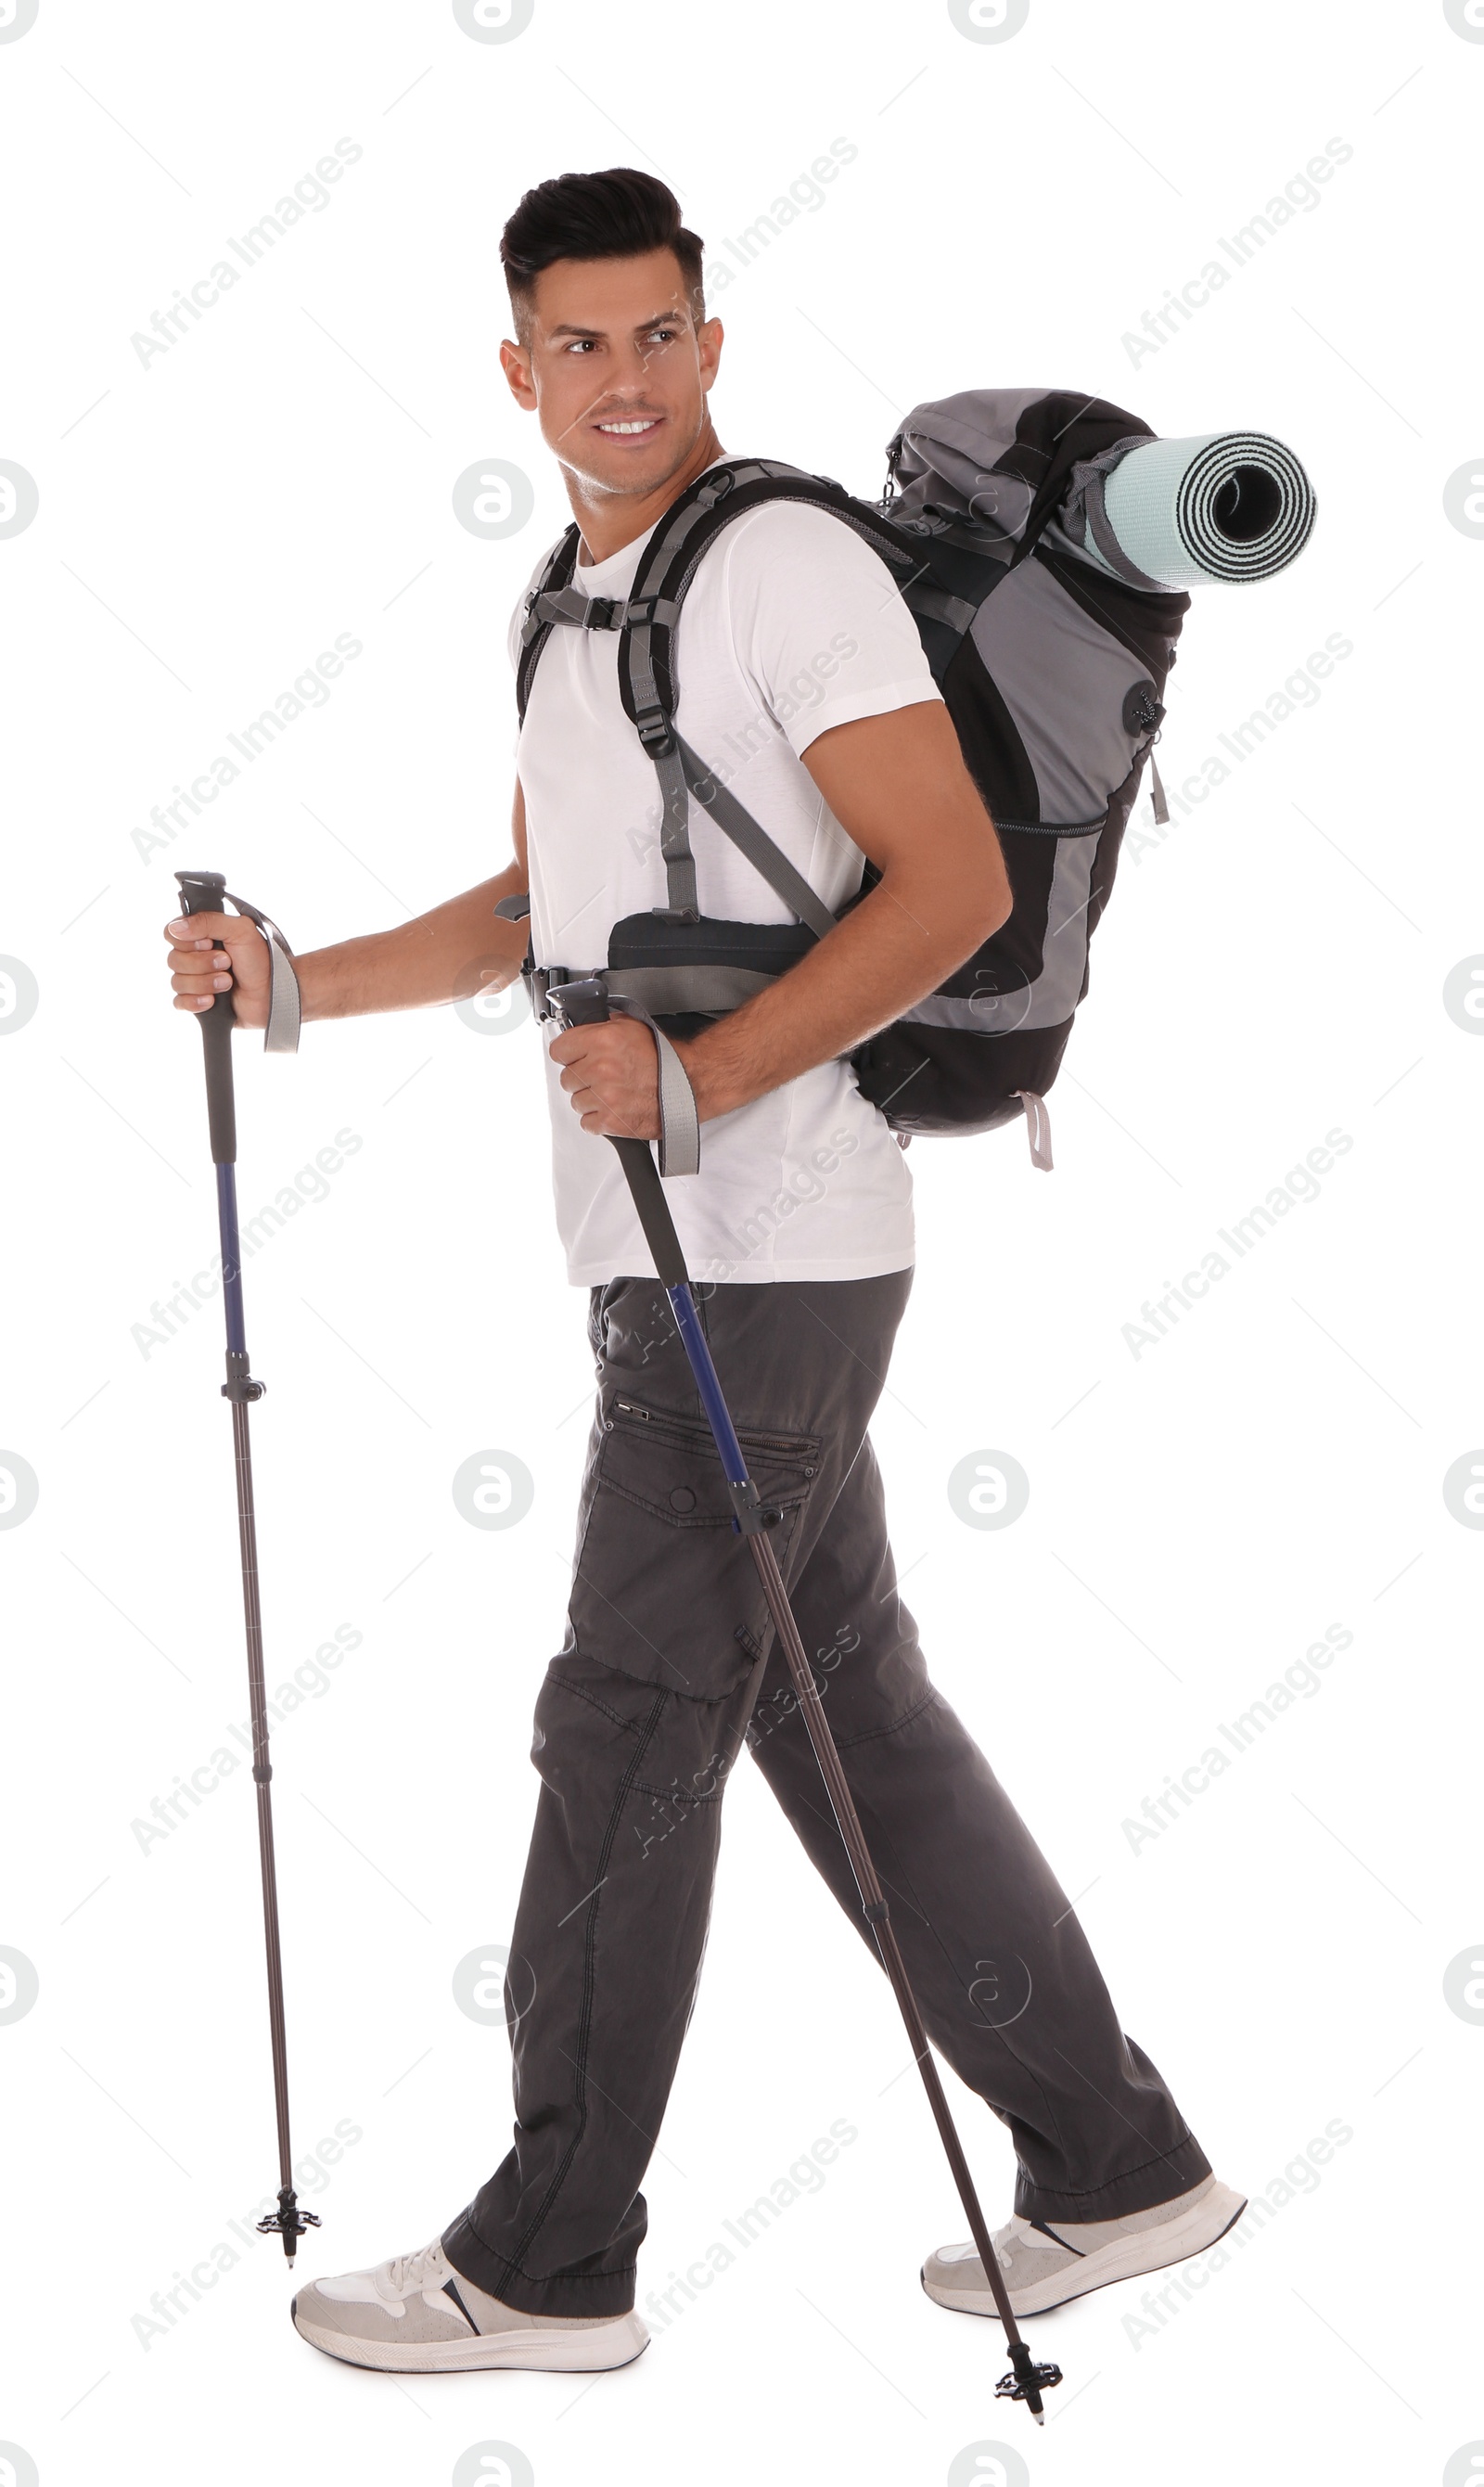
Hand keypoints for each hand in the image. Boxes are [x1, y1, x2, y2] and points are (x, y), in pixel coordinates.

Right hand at [163, 910, 270, 1028]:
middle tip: (227, 963)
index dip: (188, 941)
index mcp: (201, 936)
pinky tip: (212, 1001)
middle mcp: (195, 957)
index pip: (172, 934)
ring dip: (205, 983)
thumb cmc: (262, 960)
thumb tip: (176, 927)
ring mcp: (196, 981)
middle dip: (202, 964)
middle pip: (173, 960)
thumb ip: (208, 921)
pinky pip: (180, 1003)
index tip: (209, 943)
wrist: (275, 993)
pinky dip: (196, 1002)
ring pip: (177, 982)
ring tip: (228, 982)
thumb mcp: (240, 930)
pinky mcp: (199, 1003)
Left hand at [548, 1016, 661, 1139]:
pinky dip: (598, 1119)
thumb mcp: (632, 1026)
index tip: (576, 1058)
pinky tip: (614, 1108)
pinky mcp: (611, 1121)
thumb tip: (582, 1028)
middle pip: (566, 1079)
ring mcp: (605, 1097)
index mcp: (602, 1040)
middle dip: (582, 1078)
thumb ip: (602, 1026)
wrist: (690, 1083)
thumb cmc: (665, 1058)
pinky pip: (587, 1123)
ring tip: (612, 1093)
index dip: (569, 1054)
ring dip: (590, 1099)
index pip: (558, 1050)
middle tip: (602, 1076)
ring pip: (576, 1102)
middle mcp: (601, 1068)